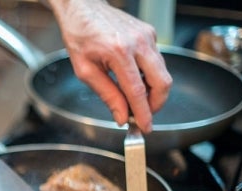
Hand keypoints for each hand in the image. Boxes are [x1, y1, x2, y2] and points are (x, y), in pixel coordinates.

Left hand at [51, 0, 171, 132]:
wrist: (83, 8)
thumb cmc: (80, 36)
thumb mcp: (85, 71)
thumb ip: (107, 94)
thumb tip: (122, 116)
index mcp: (118, 52)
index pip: (137, 91)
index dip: (144, 113)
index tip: (145, 127)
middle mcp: (138, 42)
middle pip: (162, 82)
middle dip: (156, 104)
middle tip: (144, 115)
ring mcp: (147, 36)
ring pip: (162, 72)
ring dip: (152, 91)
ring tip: (134, 99)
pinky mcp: (150, 33)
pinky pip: (156, 61)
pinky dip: (149, 76)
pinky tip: (134, 80)